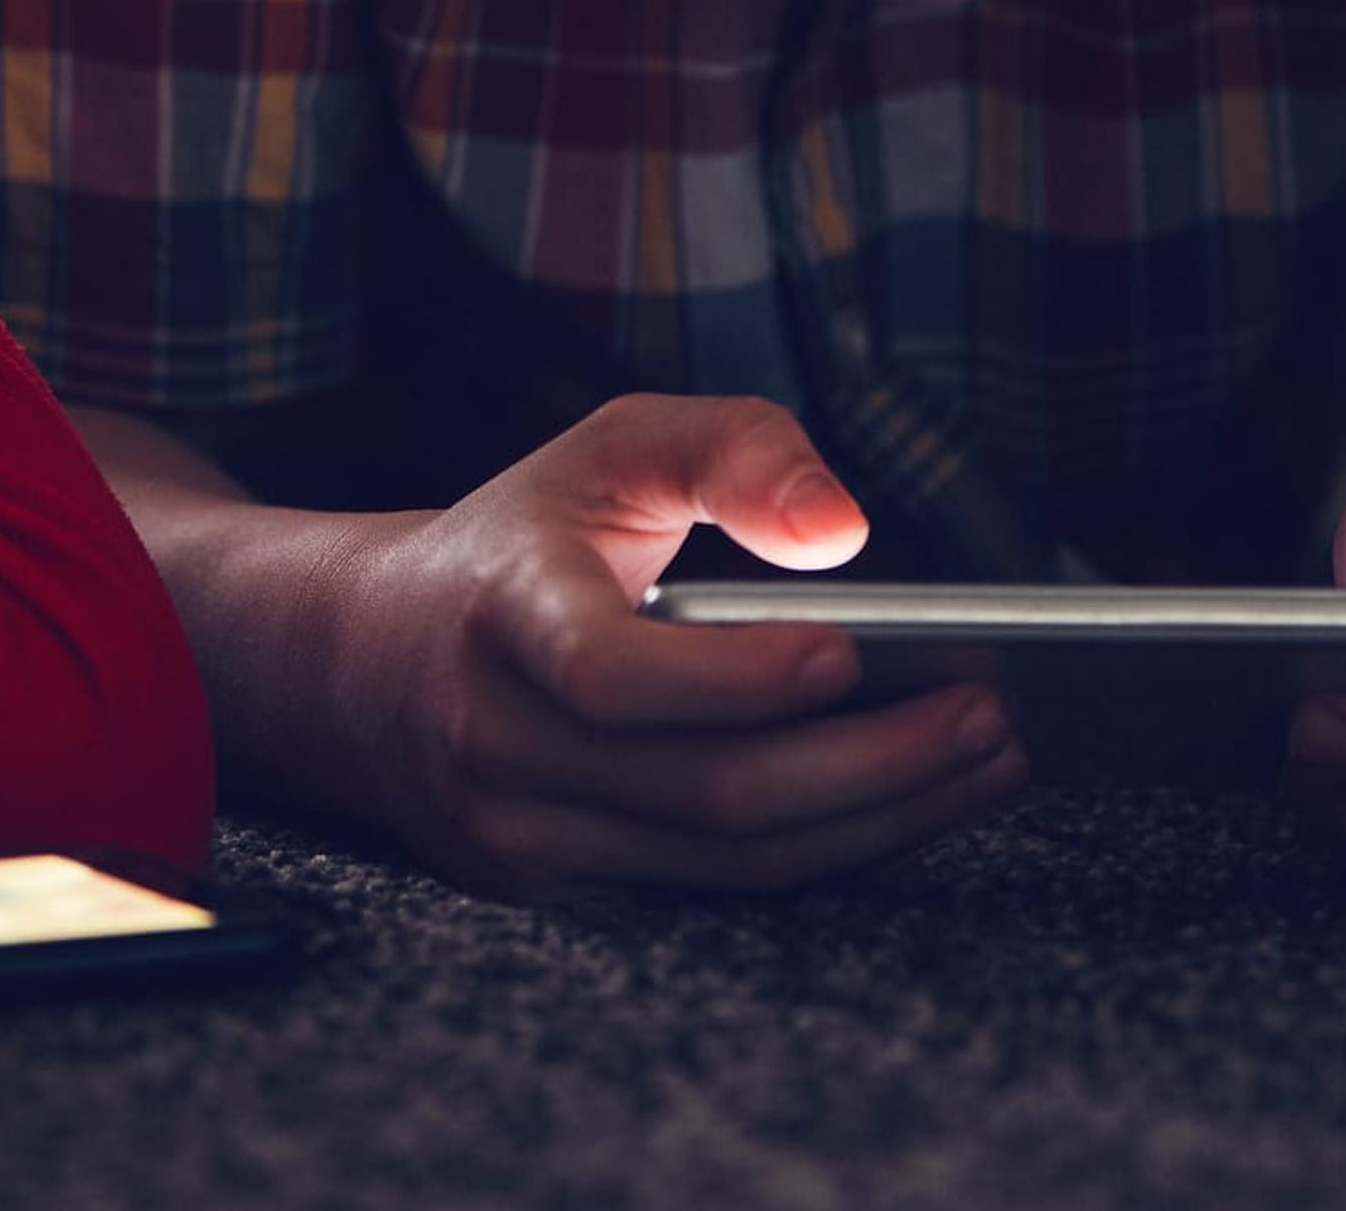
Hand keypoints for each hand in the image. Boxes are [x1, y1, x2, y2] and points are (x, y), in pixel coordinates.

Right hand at [319, 394, 1024, 896]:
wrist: (357, 664)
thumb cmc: (521, 542)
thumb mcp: (611, 449)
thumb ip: (732, 447)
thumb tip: (839, 532)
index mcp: (501, 614)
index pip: (609, 673)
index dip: (735, 678)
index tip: (850, 649)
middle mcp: (495, 742)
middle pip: (706, 791)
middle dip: (871, 765)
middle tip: (988, 719)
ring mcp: (517, 838)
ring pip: (727, 864)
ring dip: (878, 823)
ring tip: (984, 763)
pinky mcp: (552, 895)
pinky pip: (717, 897)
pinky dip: (830, 862)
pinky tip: (914, 814)